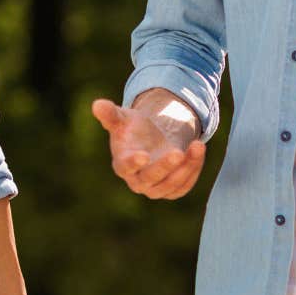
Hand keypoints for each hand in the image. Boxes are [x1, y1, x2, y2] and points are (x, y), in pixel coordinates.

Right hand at [90, 92, 204, 198]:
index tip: (144, 155)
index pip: (125, 167)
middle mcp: (137, 180)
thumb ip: (110, 113)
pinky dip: (193, 168)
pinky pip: (184, 185)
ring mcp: (156, 188)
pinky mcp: (172, 190)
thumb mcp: (122, 117)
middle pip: (150, 179)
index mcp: (122, 163)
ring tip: (197, 145)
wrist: (152, 138)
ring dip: (186, 167)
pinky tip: (198, 150)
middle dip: (165, 166)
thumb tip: (97, 105)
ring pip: (171, 184)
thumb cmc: (133, 128)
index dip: (133, 162)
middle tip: (178, 152)